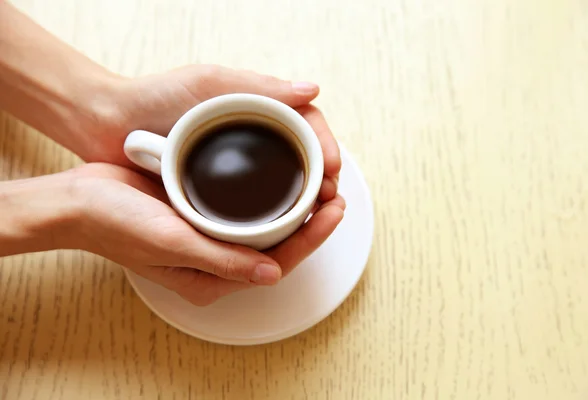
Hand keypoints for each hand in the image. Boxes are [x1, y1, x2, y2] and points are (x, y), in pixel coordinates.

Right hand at [70, 163, 344, 304]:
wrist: (82, 200)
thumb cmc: (118, 224)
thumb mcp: (171, 242)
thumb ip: (222, 261)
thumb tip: (272, 272)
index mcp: (211, 278)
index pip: (277, 262)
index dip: (312, 238)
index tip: (335, 211)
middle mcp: (216, 263)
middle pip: (278, 247)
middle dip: (312, 223)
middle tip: (337, 195)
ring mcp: (210, 239)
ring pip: (266, 229)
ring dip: (295, 209)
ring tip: (322, 186)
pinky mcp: (204, 216)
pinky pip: (247, 212)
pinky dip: (270, 198)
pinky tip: (284, 180)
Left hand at [87, 65, 340, 201]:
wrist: (105, 124)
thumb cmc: (153, 98)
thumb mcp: (207, 83)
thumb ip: (259, 87)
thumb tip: (312, 90)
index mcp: (257, 109)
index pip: (306, 127)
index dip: (325, 148)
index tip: (333, 169)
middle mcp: (253, 138)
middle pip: (302, 158)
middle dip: (323, 179)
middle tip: (331, 199)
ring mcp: (236, 165)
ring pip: (285, 184)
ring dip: (306, 199)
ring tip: (317, 215)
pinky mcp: (218, 189)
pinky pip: (255, 204)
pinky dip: (275, 214)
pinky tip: (285, 225)